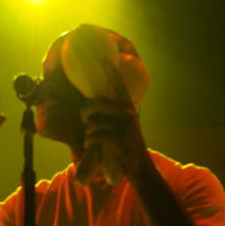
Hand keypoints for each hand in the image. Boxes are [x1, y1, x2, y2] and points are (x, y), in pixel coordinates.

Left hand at [76, 62, 146, 185]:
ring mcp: (124, 126)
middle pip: (96, 103)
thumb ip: (113, 115)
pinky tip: (91, 146)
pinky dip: (90, 142)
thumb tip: (92, 106)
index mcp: (128, 107)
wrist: (139, 166)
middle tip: (84, 119)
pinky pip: (95, 135)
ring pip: (93, 122)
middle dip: (85, 112)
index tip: (105, 60)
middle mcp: (127, 113)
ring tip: (91, 139)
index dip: (112, 73)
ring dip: (88, 133)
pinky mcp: (119, 139)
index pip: (119, 86)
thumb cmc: (126, 145)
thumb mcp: (124, 126)